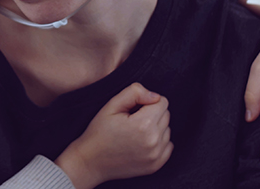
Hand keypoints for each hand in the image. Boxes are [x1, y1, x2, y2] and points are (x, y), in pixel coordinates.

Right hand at [55, 83, 172, 188]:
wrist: (91, 161)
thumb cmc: (99, 132)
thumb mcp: (111, 105)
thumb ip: (134, 92)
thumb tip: (155, 96)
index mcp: (143, 124)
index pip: (162, 102)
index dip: (147, 101)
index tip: (134, 108)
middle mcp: (153, 141)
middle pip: (166, 115)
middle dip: (152, 113)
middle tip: (132, 120)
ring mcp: (156, 155)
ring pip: (167, 130)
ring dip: (155, 127)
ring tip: (135, 132)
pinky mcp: (156, 165)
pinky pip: (168, 146)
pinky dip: (158, 142)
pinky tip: (141, 142)